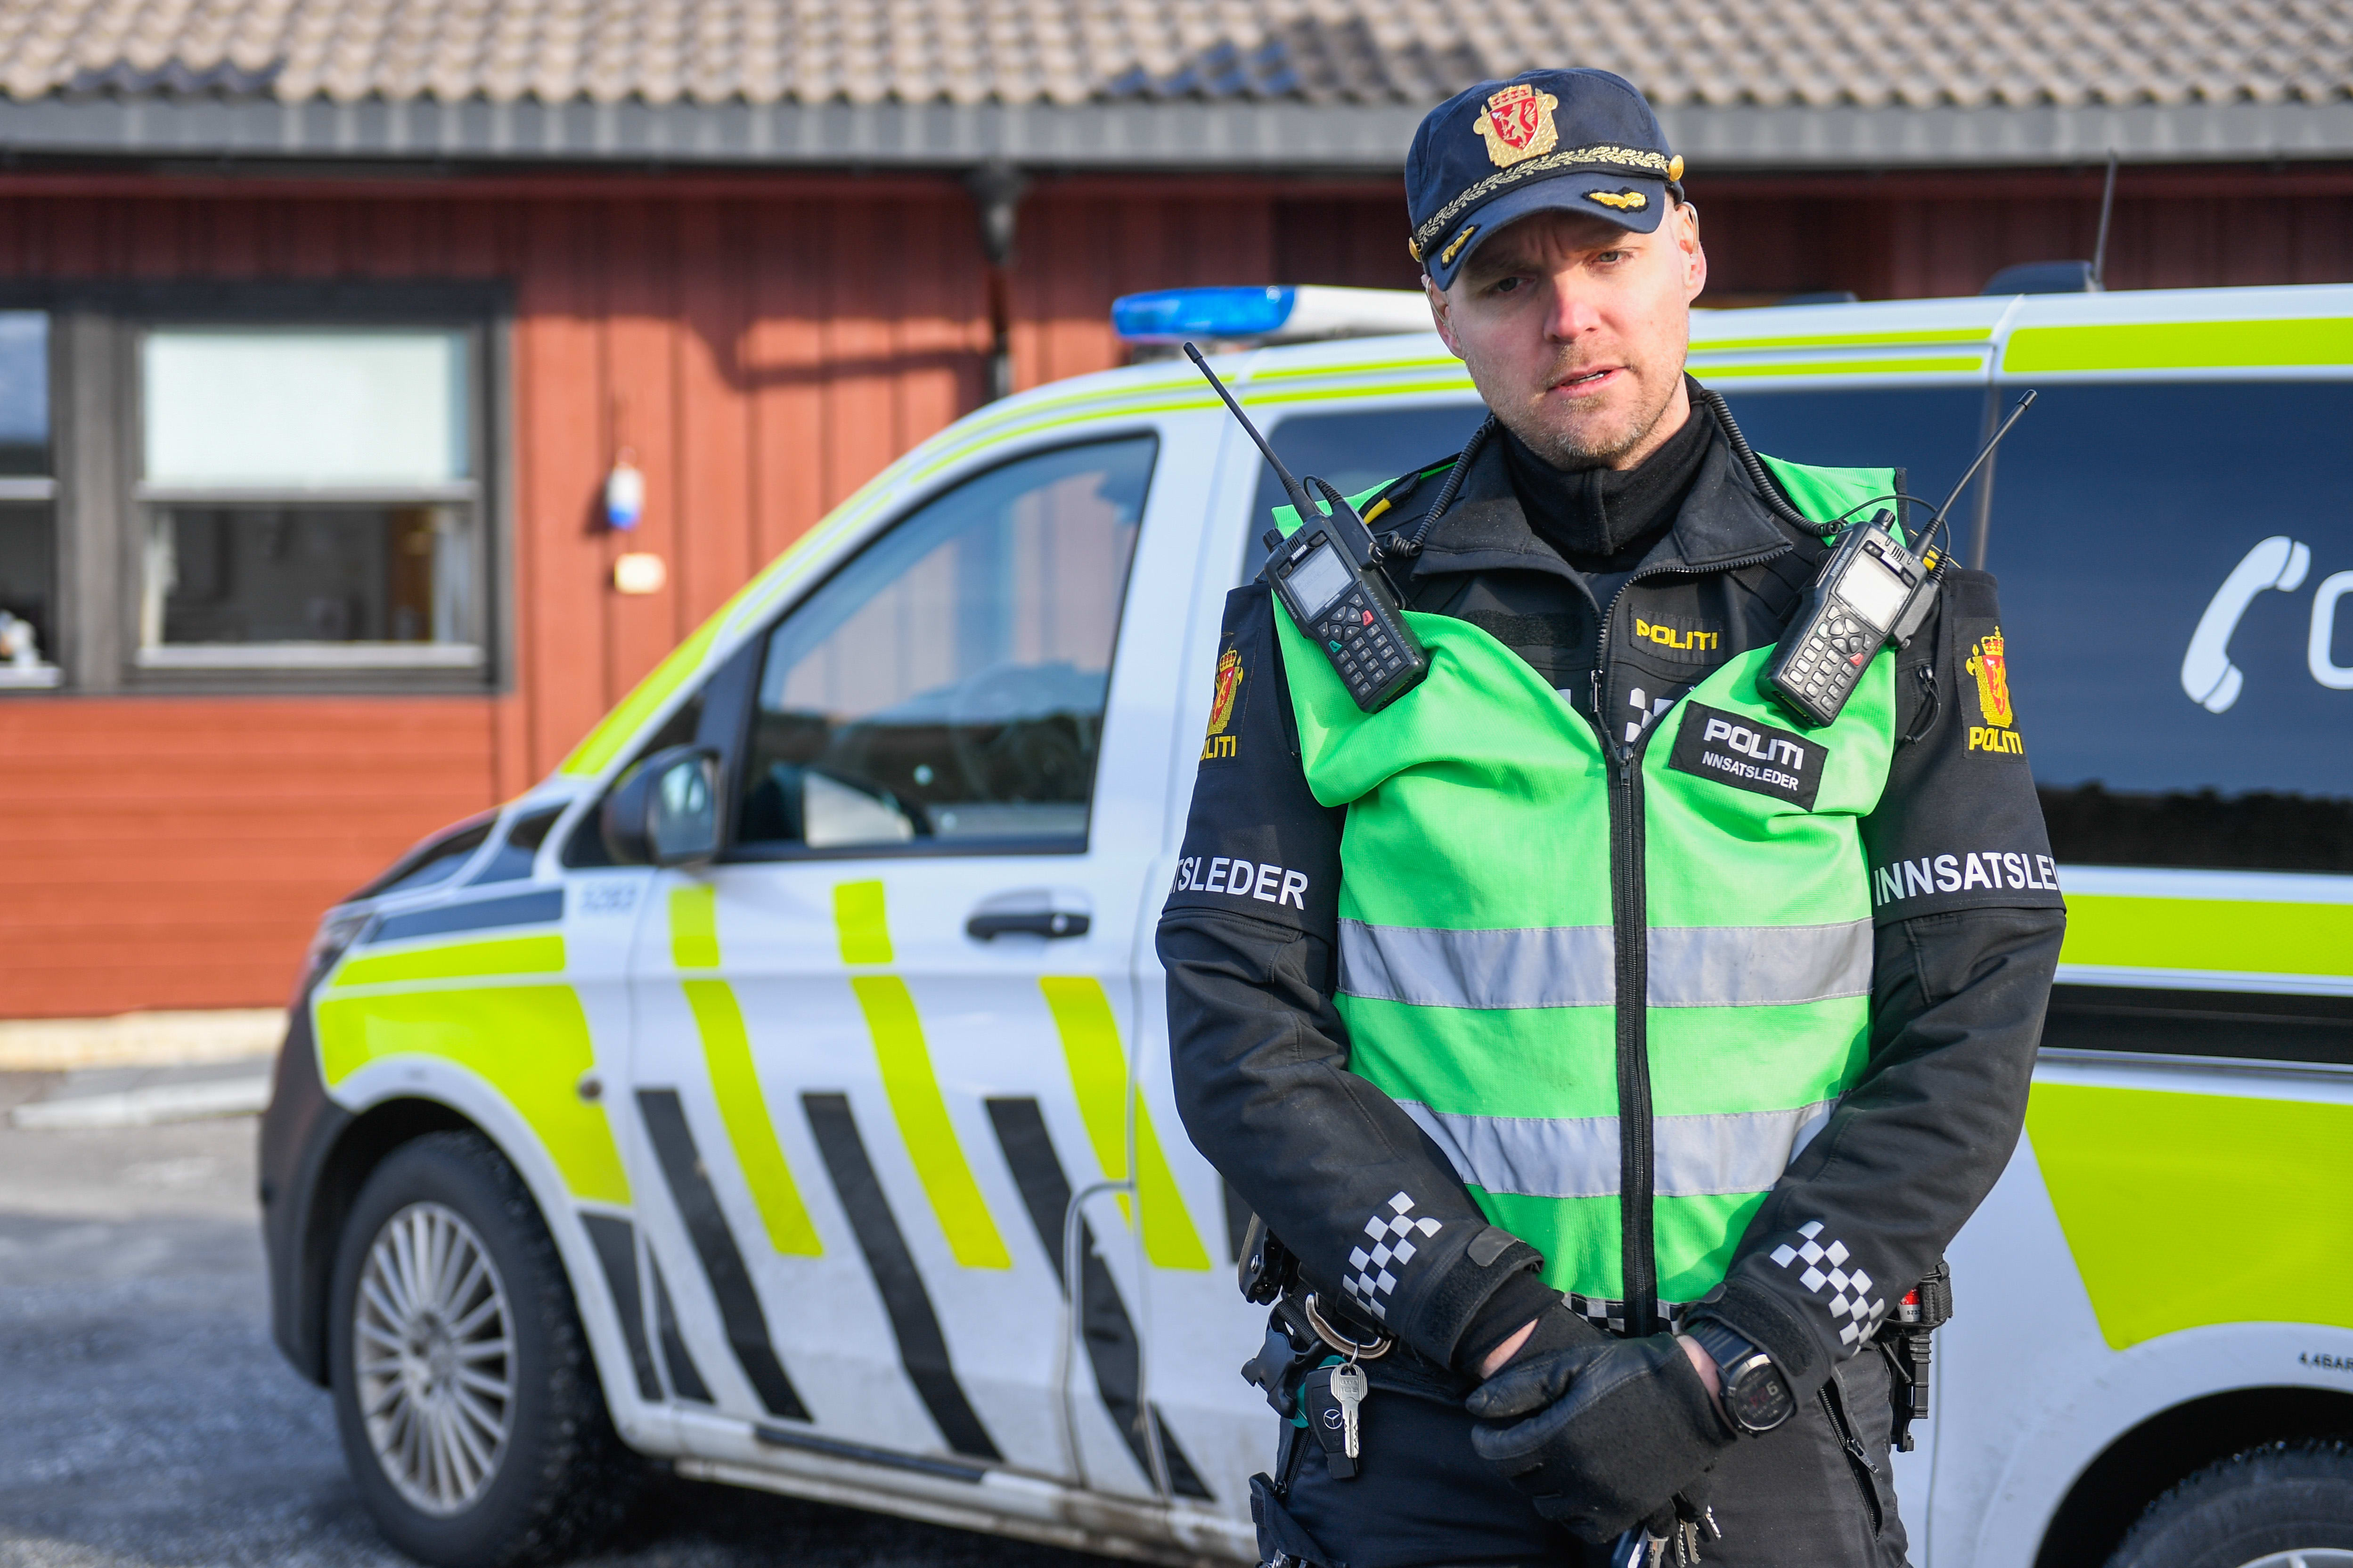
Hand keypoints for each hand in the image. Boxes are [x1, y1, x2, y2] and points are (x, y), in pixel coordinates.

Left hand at [1465, 1331, 1735, 1542]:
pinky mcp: (1629, 1510)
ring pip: (1550, 1507)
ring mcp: (1605, 1497)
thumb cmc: (1629, 1371)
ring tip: (1551, 1459)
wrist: (1695, 1394)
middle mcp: (1578, 1475)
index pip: (1499, 1455)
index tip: (1487, 1430)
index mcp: (1559, 1436)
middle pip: (1522, 1481)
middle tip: (1523, 1439)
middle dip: (1513, 1460)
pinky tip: (1576, 1486)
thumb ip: (1519, 1388)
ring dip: (1542, 1485)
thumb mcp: (1571, 1366)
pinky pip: (1586, 1527)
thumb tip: (1474, 1407)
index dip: (1486, 1441)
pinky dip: (1573, 1512)